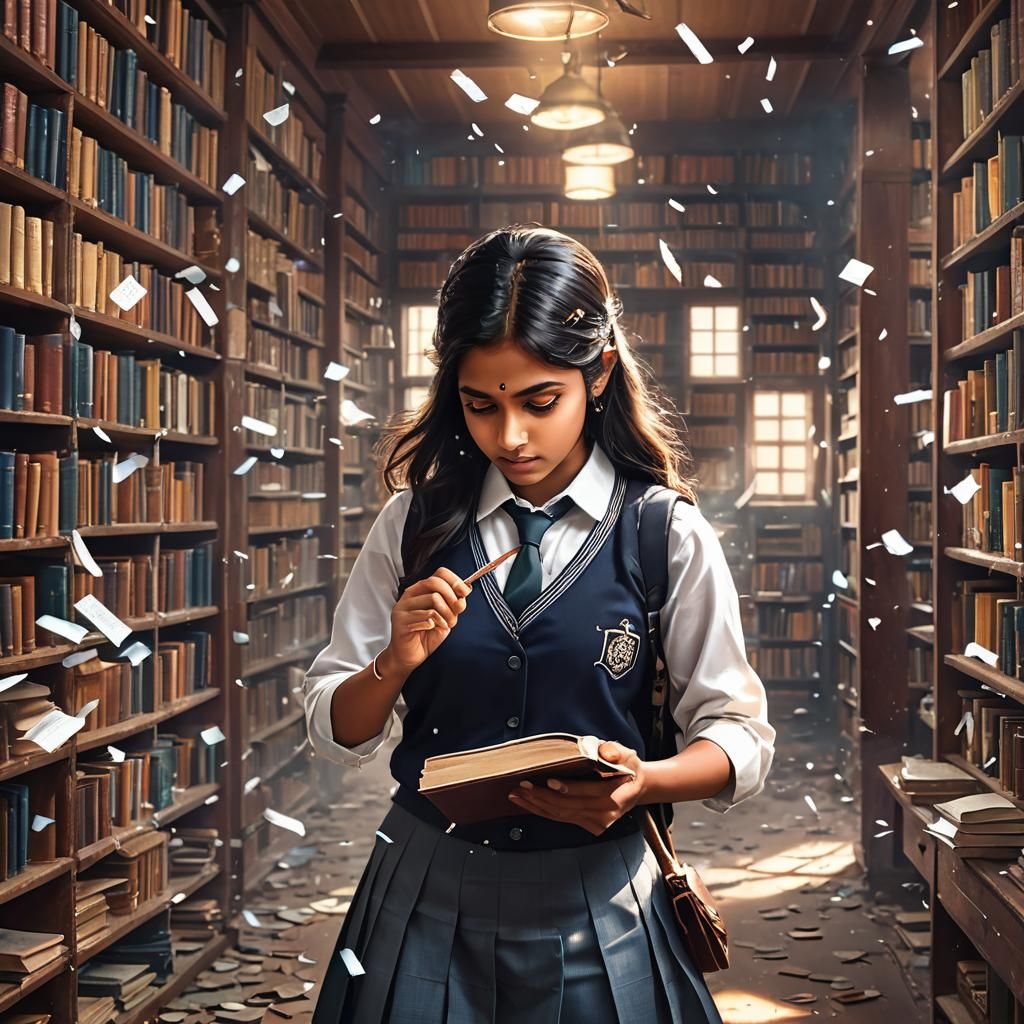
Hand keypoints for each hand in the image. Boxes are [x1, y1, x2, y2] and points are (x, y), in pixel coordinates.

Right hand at [386, 567, 470, 673]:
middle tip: (456, 613)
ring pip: (433, 598)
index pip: (439, 573)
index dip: (455, 581)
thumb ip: (454, 605)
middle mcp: (410, 595)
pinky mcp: (400, 619)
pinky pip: (427, 615)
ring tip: (445, 625)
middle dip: (452, 598)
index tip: (465, 593)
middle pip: (435, 583)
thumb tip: (465, 592)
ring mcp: (403, 606)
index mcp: (421, 590)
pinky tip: (432, 629)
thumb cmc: (426, 636)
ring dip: (446, 614)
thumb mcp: (446, 618)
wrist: (408, 658)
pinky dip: (436, 623)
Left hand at [506, 740, 647, 835]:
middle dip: (542, 796)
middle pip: (568, 806)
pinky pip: (561, 818)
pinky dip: (542, 811)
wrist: (636, 787)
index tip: (548, 780)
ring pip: (561, 815)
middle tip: (522, 786)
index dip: (567, 788)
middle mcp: (605, 813)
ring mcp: (596, 822)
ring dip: (537, 805)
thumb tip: (604, 753)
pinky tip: (527, 804)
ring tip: (517, 795)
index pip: (587, 793)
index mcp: (615, 796)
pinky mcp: (588, 825)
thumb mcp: (627, 753)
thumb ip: (615, 752)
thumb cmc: (628, 767)